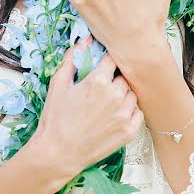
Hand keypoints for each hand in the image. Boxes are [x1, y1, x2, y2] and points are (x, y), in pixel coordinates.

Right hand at [29, 35, 143, 181]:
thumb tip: (85, 39)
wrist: (57, 153)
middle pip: (124, 77)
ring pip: (132, 94)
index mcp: (98, 81)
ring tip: (107, 105)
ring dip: (123, 96)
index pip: (113, 60)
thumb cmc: (55, 118)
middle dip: (114, 80)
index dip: (107, 63)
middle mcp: (115, 95)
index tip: (103, 67)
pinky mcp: (129, 132)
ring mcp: (124, 115)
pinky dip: (130, 112)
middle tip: (101, 90)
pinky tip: (115, 116)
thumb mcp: (58, 83)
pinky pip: (138, 113)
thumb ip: (72, 58)